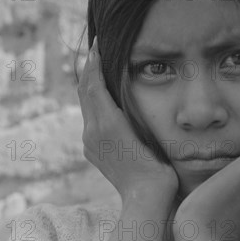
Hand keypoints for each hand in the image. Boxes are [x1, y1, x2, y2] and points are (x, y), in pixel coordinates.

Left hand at [78, 38, 178, 203]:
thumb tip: (117, 80)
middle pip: (84, 90)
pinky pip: (89, 117)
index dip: (94, 61)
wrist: (146, 198)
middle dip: (89, 67)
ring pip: (85, 103)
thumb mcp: (145, 133)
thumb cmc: (155, 168)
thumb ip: (128, 108)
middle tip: (96, 47)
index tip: (98, 41)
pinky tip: (103, 95)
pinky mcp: (92, 149)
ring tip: (98, 65)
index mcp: (105, 124)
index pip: (93, 84)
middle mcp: (92, 131)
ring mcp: (90, 142)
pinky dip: (93, 100)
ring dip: (90, 82)